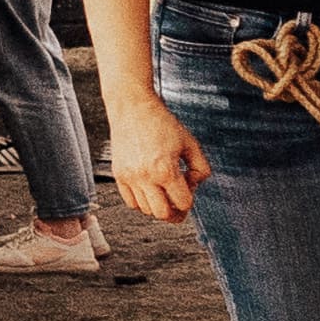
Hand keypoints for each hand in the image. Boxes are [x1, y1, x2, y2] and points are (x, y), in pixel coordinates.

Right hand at [105, 100, 207, 223]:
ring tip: (163, 188)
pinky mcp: (118, 174)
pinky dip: (142, 200)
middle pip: (163, 214)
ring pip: (146, 210)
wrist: (132, 106)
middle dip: (175, 210)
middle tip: (178, 199)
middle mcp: (144, 176)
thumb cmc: (161, 122)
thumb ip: (201, 168)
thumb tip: (194, 184)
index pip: (183, 203)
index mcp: (165, 170)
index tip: (189, 183)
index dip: (190, 197)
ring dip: (158, 204)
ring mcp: (129, 177)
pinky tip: (149, 187)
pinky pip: (130, 201)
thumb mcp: (191, 143)